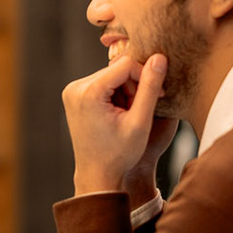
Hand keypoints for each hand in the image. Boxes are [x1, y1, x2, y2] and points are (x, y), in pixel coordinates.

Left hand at [62, 54, 169, 196]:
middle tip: (141, 110)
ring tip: (129, 114)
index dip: (146, 76)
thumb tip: (160, 57)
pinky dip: (116, 94)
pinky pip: (103, 83)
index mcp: (88, 92)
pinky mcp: (75, 95)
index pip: (126, 64)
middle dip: (135, 85)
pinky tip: (119, 113)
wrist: (97, 175)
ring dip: (127, 90)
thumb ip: (151, 87)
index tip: (159, 95)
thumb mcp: (140, 121)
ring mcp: (72, 91)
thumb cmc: (119, 154)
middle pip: (117, 69)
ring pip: (111, 75)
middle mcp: (75, 88)